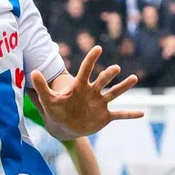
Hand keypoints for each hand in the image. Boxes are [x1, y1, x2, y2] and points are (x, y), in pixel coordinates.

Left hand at [28, 46, 143, 136]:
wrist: (65, 126)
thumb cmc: (56, 110)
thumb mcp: (48, 100)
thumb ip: (41, 87)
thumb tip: (32, 73)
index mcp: (79, 86)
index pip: (86, 70)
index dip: (91, 60)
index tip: (98, 48)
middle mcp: (93, 92)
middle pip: (102, 80)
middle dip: (108, 75)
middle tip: (115, 69)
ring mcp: (100, 103)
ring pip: (114, 93)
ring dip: (124, 87)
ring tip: (134, 78)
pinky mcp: (105, 116)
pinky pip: (120, 115)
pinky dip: (130, 115)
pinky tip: (142, 114)